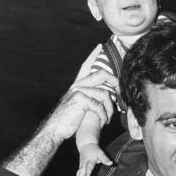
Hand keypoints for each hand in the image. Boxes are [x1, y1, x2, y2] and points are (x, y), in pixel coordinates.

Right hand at [1, 48, 117, 175]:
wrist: (55, 129)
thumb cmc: (69, 120)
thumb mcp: (80, 106)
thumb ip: (90, 98)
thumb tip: (107, 96)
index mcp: (77, 85)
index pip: (86, 66)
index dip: (93, 55)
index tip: (100, 46)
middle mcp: (77, 85)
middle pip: (101, 74)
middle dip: (114, 81)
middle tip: (120, 90)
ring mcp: (78, 91)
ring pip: (104, 94)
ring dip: (110, 109)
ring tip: (107, 119)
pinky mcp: (80, 99)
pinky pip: (100, 105)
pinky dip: (103, 116)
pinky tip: (102, 122)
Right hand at [76, 143, 113, 175]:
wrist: (86, 145)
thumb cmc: (95, 150)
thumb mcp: (101, 153)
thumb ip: (105, 159)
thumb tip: (111, 163)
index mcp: (89, 161)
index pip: (89, 167)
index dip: (88, 172)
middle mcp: (84, 164)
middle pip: (81, 173)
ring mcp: (81, 166)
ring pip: (78, 175)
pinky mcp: (80, 168)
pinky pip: (78, 175)